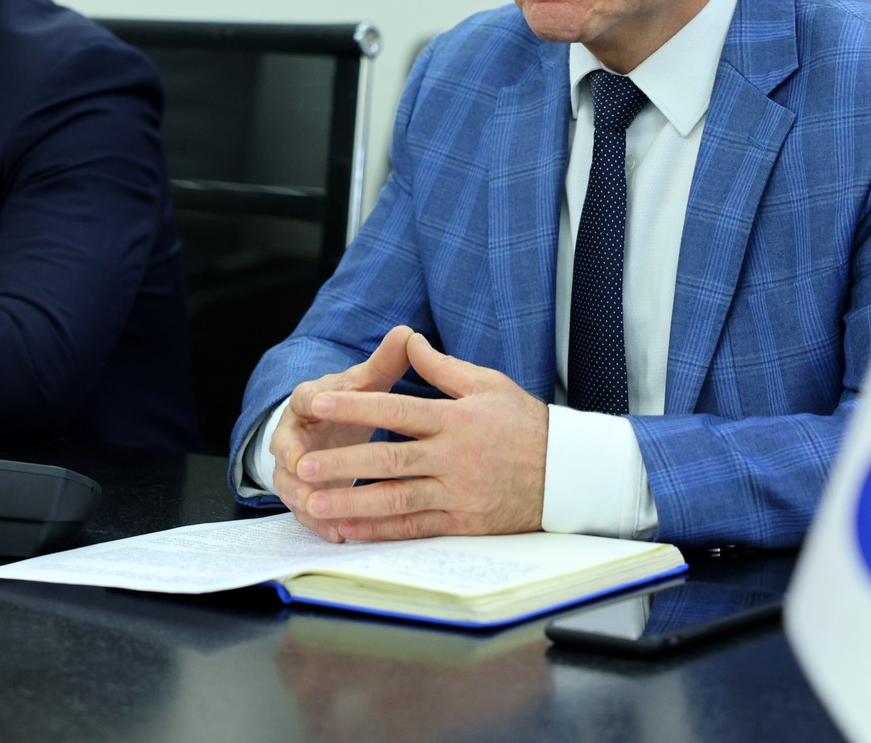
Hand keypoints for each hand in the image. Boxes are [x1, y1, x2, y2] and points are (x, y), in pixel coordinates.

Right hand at [270, 325, 415, 541]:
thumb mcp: (366, 383)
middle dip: (295, 463)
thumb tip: (407, 333)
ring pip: (291, 486)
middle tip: (307, 474)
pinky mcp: (303, 493)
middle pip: (285, 450)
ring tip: (322, 514)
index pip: (302, 399)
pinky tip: (339, 535)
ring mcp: (293, 467)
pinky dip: (320, 523)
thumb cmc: (350, 401)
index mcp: (307, 402)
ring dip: (305, 500)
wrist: (329, 426)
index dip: (309, 403)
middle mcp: (293, 434)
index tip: (316, 408)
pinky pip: (306, 511)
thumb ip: (384, 363)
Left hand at [288, 333, 548, 541]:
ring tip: (315, 503)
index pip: (398, 409)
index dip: (356, 405)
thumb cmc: (525, 424)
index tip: (319, 403)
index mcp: (456, 418)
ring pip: (397, 499)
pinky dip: (380, 530)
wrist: (568, 473)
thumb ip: (442, 367)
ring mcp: (458, 493)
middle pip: (390, 459)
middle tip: (302, 465)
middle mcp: (454, 457)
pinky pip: (415, 528)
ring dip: (353, 502)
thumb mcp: (488, 384)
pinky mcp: (463, 523)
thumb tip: (409, 340)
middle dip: (343, 462)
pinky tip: (349, 529)